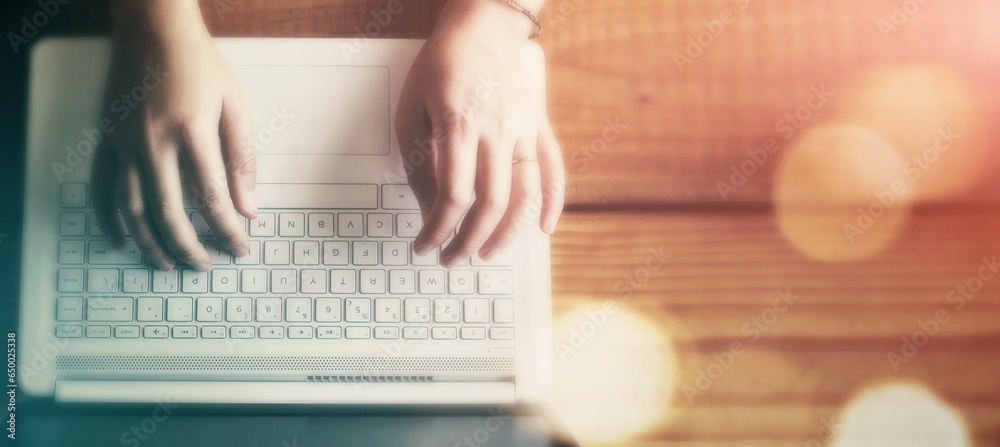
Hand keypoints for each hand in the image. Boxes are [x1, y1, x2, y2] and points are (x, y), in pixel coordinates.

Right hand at [92, 0, 255, 271]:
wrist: (152, 27)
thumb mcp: (235, 104)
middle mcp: (153, 141)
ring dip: (150, 242)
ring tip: (169, 264)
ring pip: (133, 208)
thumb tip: (249, 207)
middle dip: (190, 247)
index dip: (228, 231)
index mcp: (192, 132)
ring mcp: (123, 142)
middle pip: (171, 212)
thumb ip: (243, 158)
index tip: (241, 248)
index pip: (212, 198)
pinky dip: (108, 218)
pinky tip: (121, 240)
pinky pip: (101, 188)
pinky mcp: (105, 139)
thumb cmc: (199, 63)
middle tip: (206, 265)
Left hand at [395, 0, 564, 267]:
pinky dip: (553, 203)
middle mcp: (496, 129)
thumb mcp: (412, 109)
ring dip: (507, 232)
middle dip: (469, 241)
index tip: (424, 245)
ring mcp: (524, 127)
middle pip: (490, 203)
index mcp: (459, 124)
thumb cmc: (441, 63)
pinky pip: (553, 168)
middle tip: (452, 259)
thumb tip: (429, 210)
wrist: (483, 23)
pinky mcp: (539, 124)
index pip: (452, 195)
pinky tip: (543, 228)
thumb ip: (419, 163)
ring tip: (488, 253)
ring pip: (524, 193)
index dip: (437, 230)